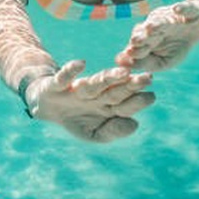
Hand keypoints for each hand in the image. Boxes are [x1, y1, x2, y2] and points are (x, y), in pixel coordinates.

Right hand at [27, 60, 154, 142]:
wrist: (46, 108)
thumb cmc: (75, 120)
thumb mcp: (93, 134)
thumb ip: (113, 131)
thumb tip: (135, 124)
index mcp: (107, 106)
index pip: (125, 104)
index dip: (137, 101)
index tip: (151, 96)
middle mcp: (96, 94)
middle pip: (115, 90)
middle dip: (130, 85)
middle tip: (147, 78)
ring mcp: (78, 88)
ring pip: (95, 83)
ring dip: (108, 77)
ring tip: (123, 72)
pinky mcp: (58, 84)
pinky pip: (64, 76)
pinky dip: (70, 70)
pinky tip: (81, 63)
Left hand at [115, 1, 198, 71]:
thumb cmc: (180, 45)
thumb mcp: (165, 61)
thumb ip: (147, 63)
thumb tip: (125, 66)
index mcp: (148, 37)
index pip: (139, 45)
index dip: (134, 51)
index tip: (124, 58)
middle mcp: (156, 24)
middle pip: (146, 31)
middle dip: (141, 37)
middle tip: (134, 42)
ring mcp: (172, 15)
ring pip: (163, 20)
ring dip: (157, 24)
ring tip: (150, 28)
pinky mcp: (189, 8)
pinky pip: (186, 7)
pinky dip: (182, 8)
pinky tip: (177, 9)